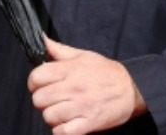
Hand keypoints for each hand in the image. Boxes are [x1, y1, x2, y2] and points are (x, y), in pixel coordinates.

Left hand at [28, 37, 145, 134]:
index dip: (34, 82)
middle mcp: (74, 87)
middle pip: (39, 99)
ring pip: (49, 116)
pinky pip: (62, 132)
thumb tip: (42, 39)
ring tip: (61, 110)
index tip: (39, 85)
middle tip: (51, 98)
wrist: (131, 89)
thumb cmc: (106, 72)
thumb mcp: (83, 55)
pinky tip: (67, 122)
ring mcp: (81, 107)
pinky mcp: (88, 124)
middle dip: (42, 100)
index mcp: (71, 69)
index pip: (37, 77)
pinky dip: (61, 130)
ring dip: (52, 115)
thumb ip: (59, 50)